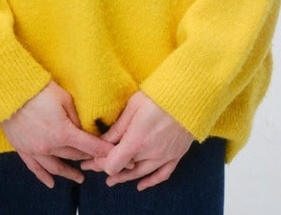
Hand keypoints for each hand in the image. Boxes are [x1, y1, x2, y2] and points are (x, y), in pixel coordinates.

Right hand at [0, 80, 115, 189]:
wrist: (11, 91)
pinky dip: (44, 177)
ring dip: (68, 173)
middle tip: (97, 161)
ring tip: (79, 178)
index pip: (88, 146)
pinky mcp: (22, 149)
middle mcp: (50, 146)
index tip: (113, 155)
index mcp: (63, 132)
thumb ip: (75, 117)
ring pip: (56, 166)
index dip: (102, 150)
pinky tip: (51, 183)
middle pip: (73, 156)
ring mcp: (35, 150)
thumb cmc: (40, 90)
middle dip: (87, 158)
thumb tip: (83, 129)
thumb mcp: (64, 99)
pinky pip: (35, 168)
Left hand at [79, 90, 195, 190]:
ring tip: (112, 180)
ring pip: (141, 174)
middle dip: (107, 168)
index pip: (112, 164)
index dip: (100, 163)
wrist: (188, 95)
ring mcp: (164, 156)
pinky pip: (162, 174)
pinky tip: (141, 185)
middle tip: (94, 166)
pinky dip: (150, 182)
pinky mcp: (176, 155)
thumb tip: (103, 140)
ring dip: (125, 178)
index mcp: (137, 140)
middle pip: (124, 169)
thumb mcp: (133, 106)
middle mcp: (150, 153)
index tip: (91, 158)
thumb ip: (118, 127)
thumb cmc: (158, 95)